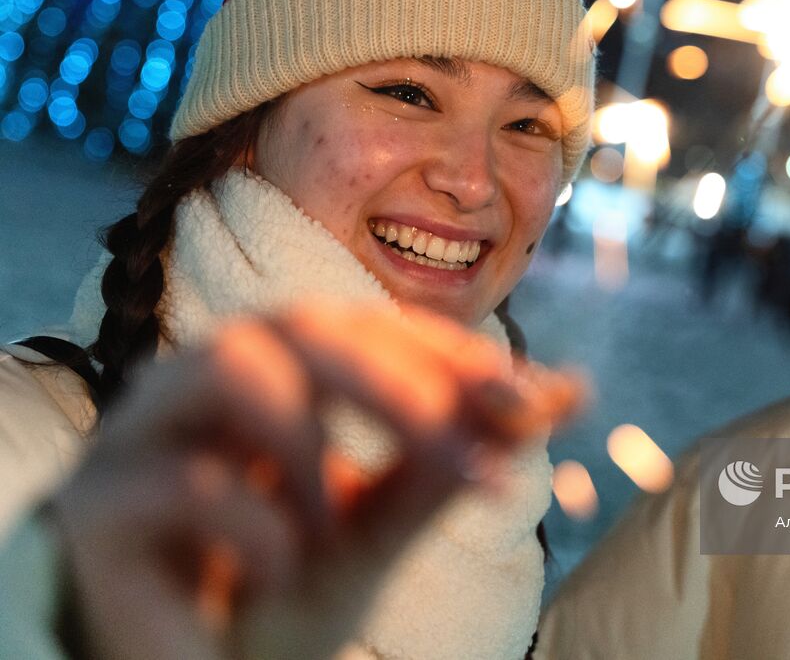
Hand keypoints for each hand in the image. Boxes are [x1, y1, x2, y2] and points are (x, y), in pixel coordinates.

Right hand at [47, 300, 583, 659]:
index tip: (519, 393)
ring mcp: (145, 433)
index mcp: (279, 378)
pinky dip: (253, 524)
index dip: (442, 352)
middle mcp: (210, 383)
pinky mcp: (95, 505)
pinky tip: (285, 568)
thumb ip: (452, 461)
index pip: (366, 328)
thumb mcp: (377, 531)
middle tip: (469, 450)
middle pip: (304, 326)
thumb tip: (568, 387)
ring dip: (312, 444)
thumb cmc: (274, 591)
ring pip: (231, 363)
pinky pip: (177, 479)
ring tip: (340, 526)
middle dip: (398, 382)